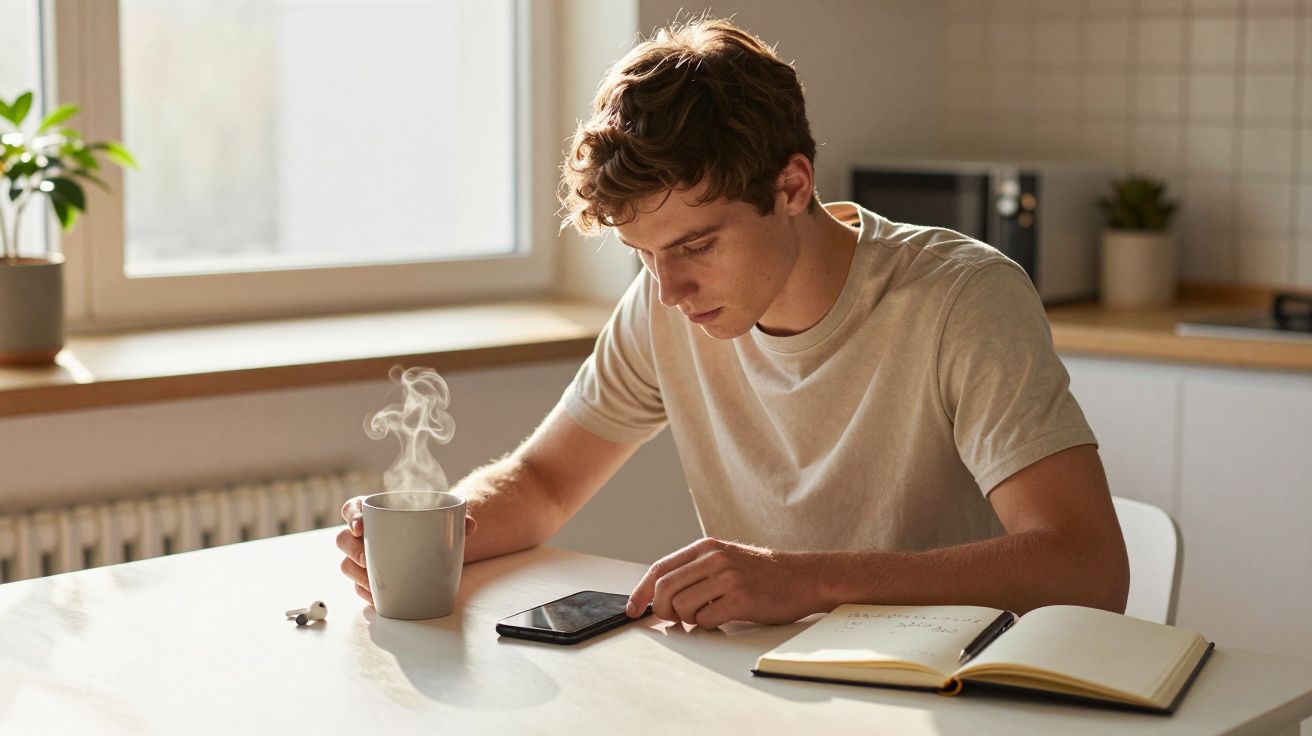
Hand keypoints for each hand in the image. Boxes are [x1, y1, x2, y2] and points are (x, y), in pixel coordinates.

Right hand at [335, 495, 477, 604]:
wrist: (435, 546)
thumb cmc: (432, 527)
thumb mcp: (444, 521)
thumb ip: (456, 520)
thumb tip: (470, 525)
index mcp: (376, 511)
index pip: (352, 508)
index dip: (351, 516)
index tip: (360, 527)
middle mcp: (363, 535)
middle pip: (343, 540)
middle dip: (353, 551)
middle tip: (369, 560)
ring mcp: (362, 558)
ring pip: (347, 565)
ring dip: (358, 576)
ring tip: (376, 583)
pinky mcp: (367, 579)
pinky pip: (358, 587)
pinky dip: (367, 594)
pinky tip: (379, 599)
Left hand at [625, 537, 827, 629]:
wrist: (802, 578)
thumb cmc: (761, 574)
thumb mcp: (725, 560)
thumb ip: (694, 572)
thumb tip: (658, 596)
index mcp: (706, 548)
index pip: (659, 568)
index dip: (640, 591)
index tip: (631, 609)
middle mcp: (714, 558)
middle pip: (664, 588)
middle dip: (660, 610)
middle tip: (672, 618)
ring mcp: (728, 577)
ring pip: (682, 606)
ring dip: (688, 619)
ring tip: (706, 614)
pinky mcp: (741, 598)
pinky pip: (706, 620)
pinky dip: (708, 625)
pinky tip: (723, 618)